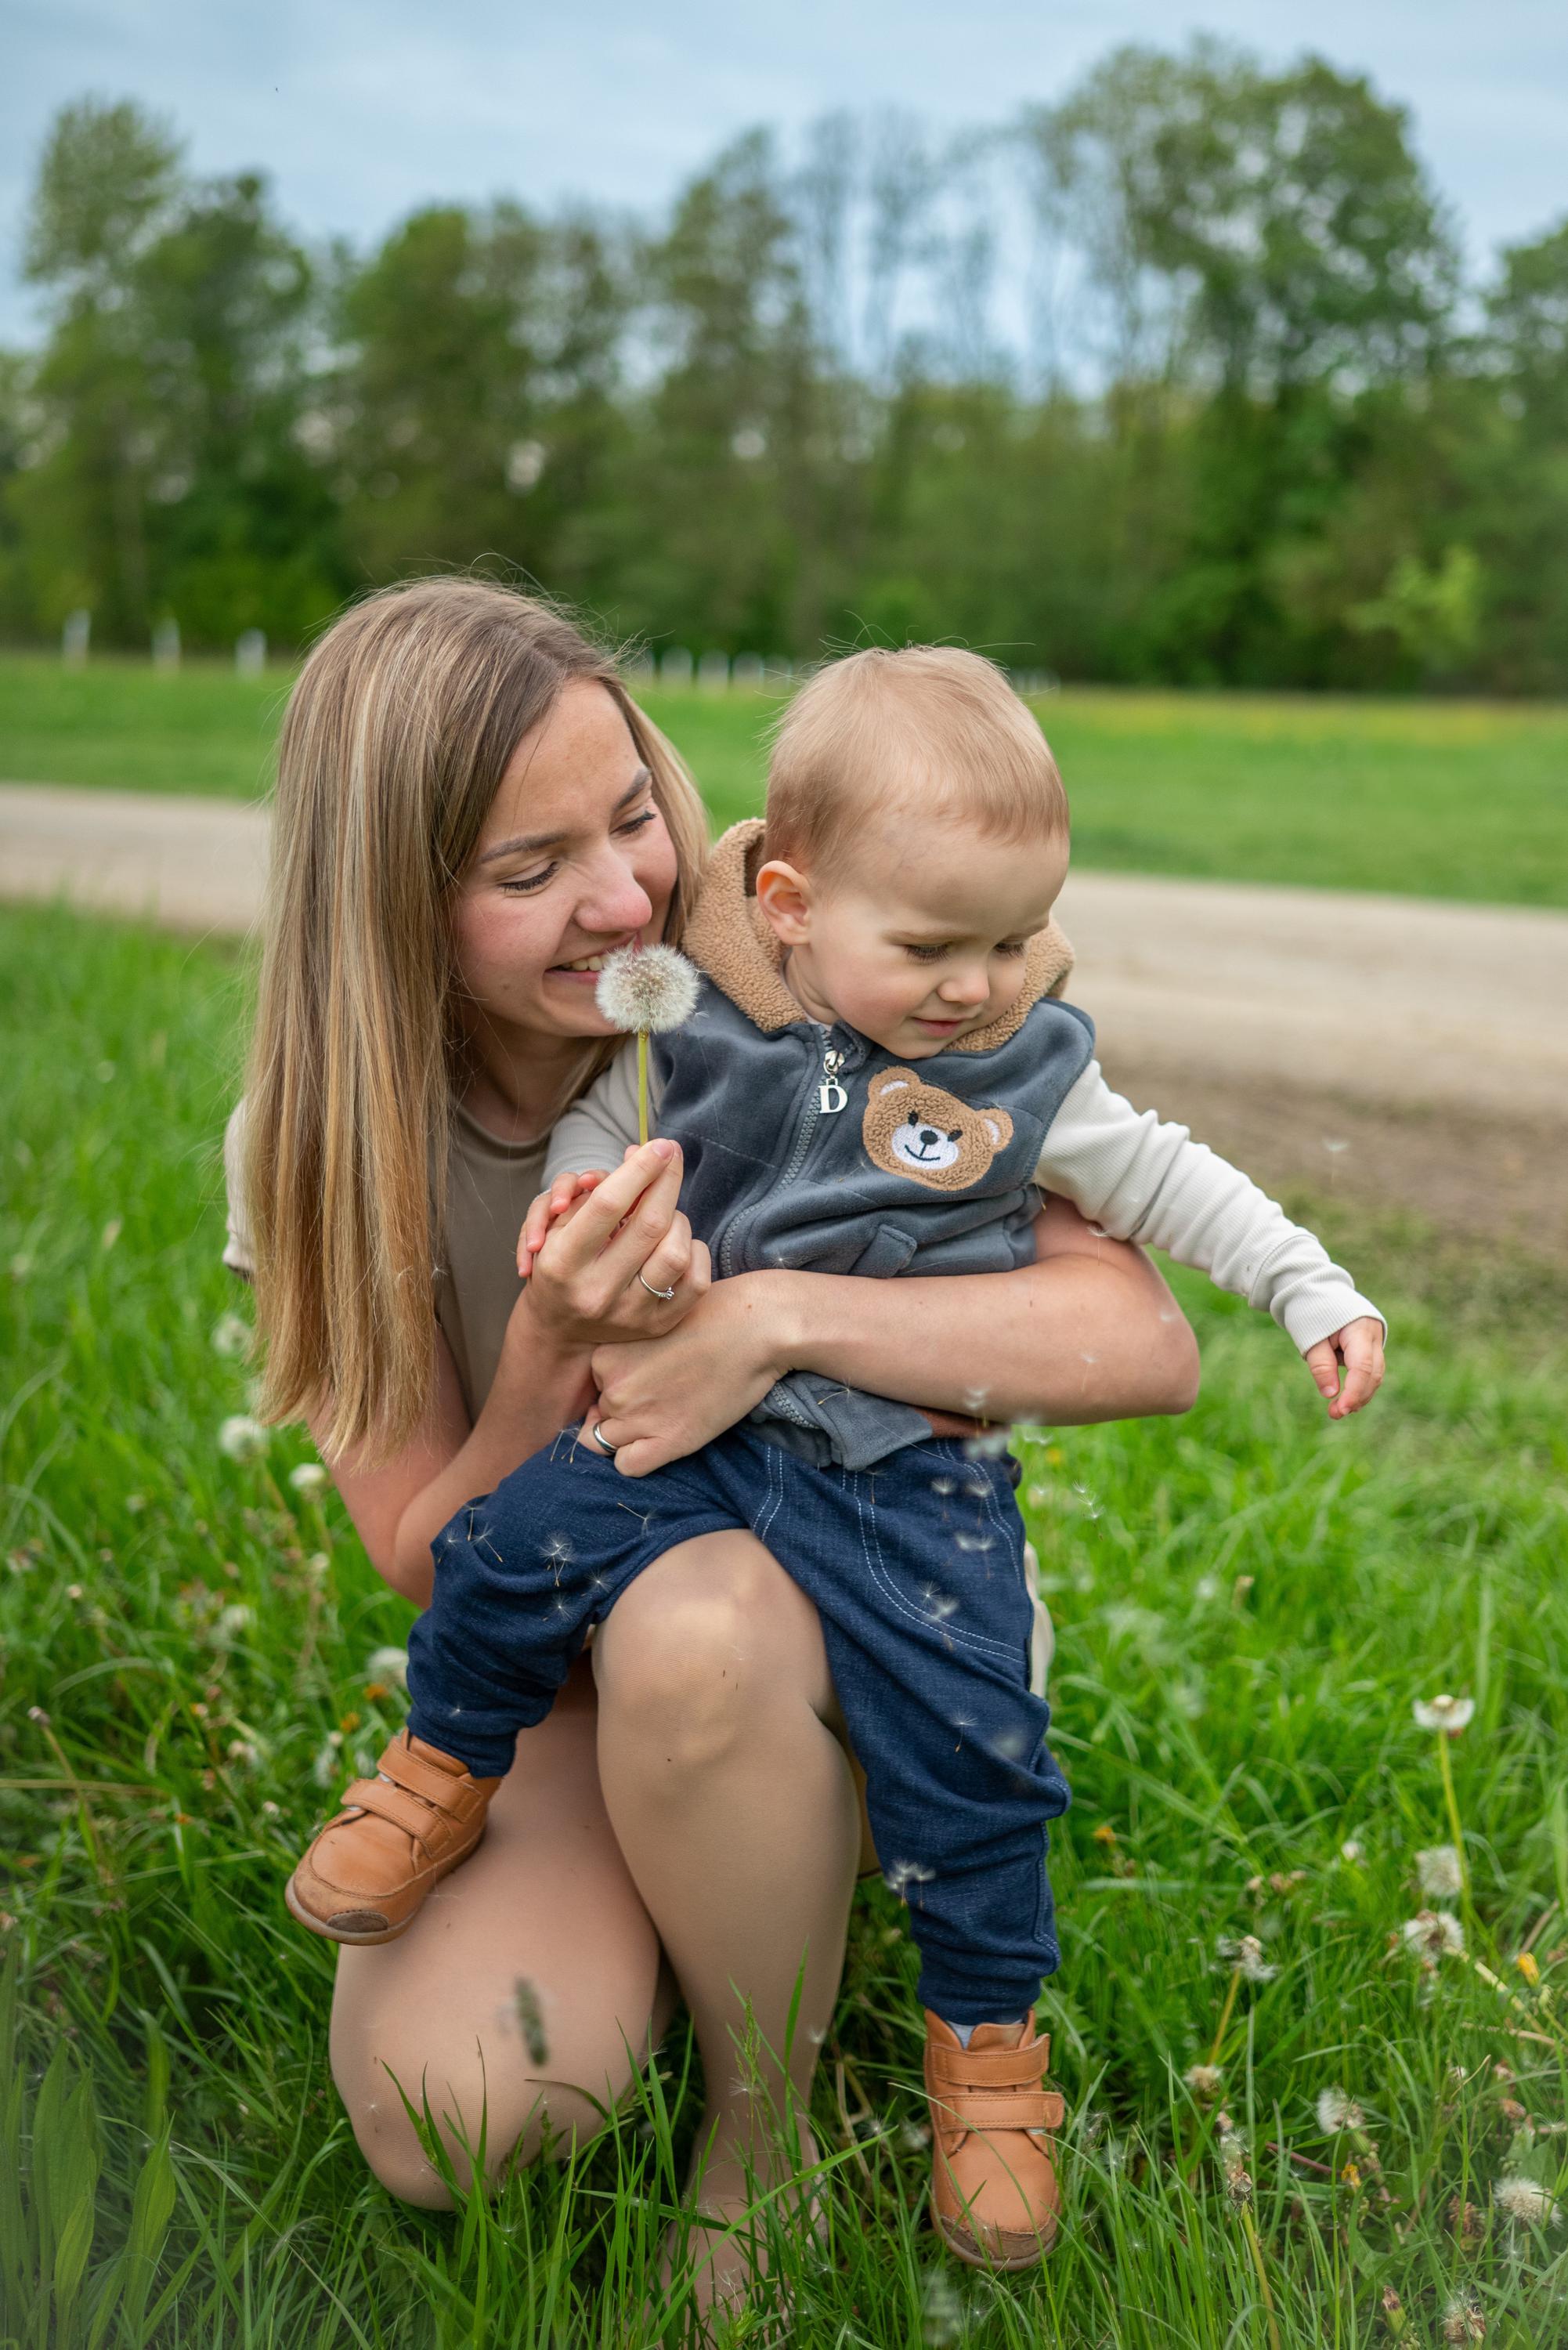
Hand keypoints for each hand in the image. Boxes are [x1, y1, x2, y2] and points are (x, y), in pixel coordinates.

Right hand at [519, 1139, 709, 1349]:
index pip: (608, 1205)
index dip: (639, 1169)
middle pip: (650, 1224)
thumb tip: (640, 1153)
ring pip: (676, 1252)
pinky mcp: (657, 1327)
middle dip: (666, 1180)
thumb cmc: (559, 1264)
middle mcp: (596, 1293)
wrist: (560, 1327)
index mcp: (562, 1264)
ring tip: (664, 1209)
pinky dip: (693, 1250)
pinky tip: (676, 1240)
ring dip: (677, 1218)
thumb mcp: (559, 1226)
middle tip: (671, 1155)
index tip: (660, 1145)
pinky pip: (697, 1281)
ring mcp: (629, 1315)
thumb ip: (596, 1191)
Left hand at [588, 1273, 795, 1476]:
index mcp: (604, 1356)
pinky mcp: (668, 1441)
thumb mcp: (651, 1323)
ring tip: (663, 1416)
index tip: (646, 1380)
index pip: (594, 1387)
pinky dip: (638, 1459)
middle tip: (660, 1397)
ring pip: (606, 1443)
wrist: (754, 1329)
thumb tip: (610, 1386)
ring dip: (629, 1436)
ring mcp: (638, 1417)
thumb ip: (624, 1351)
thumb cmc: (711, 1316)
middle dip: (621, 1412)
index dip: (616, 1387)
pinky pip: (628, 1466)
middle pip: (599, 1415)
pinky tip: (663, 1439)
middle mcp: (614, 1389)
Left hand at [1304, 1316, 1384, 1419]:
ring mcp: (1374, 1341)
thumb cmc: (1311, 1311)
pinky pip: (1368, 1370)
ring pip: (1374, 1375)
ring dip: (1358, 1394)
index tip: (1341, 1409)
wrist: (1316, 1289)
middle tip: (1334, 1413)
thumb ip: (1321, 1365)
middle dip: (1357, 1397)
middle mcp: (1373, 1335)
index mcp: (1360, 1329)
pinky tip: (1344, 1398)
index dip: (1354, 1391)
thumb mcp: (1310, 1337)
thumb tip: (1330, 1394)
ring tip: (1336, 1409)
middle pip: (1374, 1374)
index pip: (1363, 1367)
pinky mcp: (1369, 1347)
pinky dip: (1358, 1384)